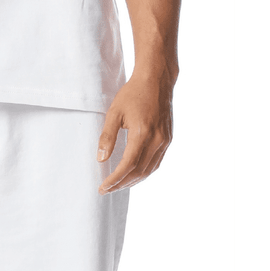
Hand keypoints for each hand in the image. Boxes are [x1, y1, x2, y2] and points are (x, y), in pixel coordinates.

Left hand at [97, 71, 174, 193]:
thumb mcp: (114, 112)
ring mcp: (165, 140)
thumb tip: (101, 159)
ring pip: (150, 170)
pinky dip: (144, 172)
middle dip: (122, 184)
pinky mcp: (168, 139)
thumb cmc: (133, 94)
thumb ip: (107, 137)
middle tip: (107, 190)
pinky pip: (157, 162)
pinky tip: (134, 174)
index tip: (102, 187)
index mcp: (142, 133)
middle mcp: (157, 140)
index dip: (114, 179)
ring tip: (118, 185)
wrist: (157, 80)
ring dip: (134, 181)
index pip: (127, 165)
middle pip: (139, 172)